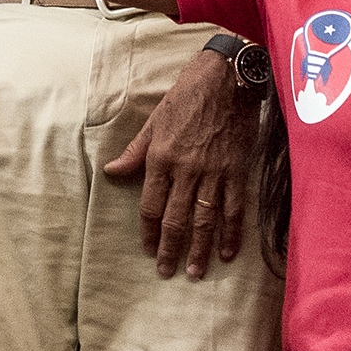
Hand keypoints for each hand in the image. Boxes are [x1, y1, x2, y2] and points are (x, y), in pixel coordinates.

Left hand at [102, 43, 259, 275]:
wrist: (225, 79)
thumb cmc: (186, 97)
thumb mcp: (154, 121)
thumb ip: (135, 152)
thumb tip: (112, 171)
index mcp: (161, 158)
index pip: (151, 205)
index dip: (148, 231)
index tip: (147, 249)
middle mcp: (186, 169)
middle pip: (176, 219)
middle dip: (171, 249)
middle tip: (167, 272)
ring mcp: (214, 172)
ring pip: (205, 219)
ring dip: (200, 249)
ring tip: (196, 272)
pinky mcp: (237, 170)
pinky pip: (234, 208)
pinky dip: (231, 232)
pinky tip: (227, 252)